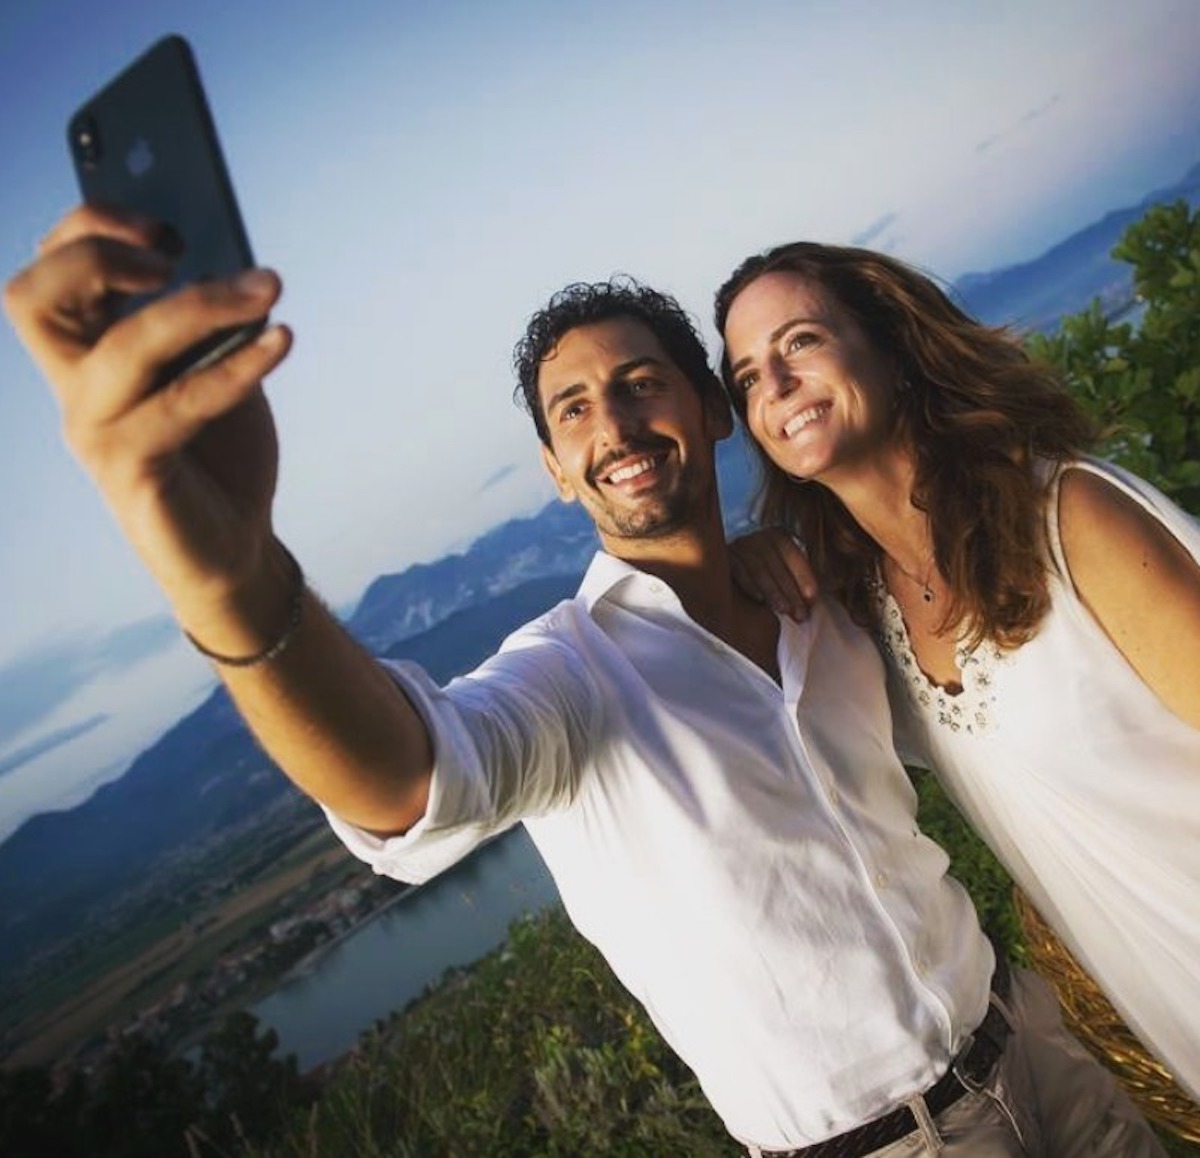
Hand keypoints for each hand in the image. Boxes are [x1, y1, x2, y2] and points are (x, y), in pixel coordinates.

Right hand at [4, 205, 292, 628]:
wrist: (238, 545)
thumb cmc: (222, 453)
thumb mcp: (216, 369)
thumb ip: (208, 324)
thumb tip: (228, 265)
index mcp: (86, 354)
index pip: (47, 274)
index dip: (87, 230)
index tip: (166, 230)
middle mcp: (75, 388)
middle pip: (35, 297)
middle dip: (98, 254)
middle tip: (176, 254)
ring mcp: (94, 430)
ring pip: (126, 346)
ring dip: (203, 305)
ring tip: (270, 288)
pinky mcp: (130, 468)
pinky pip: (182, 402)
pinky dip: (237, 364)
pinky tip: (281, 341)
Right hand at [729, 527, 817, 620]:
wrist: (729, 582)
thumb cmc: (771, 581)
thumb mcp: (788, 576)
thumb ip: (802, 582)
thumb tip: (820, 594)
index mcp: (778, 536)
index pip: (792, 553)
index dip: (803, 574)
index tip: (812, 596)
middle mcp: (756, 537)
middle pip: (775, 562)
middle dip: (790, 589)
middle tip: (800, 613)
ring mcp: (738, 547)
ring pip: (757, 568)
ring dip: (773, 591)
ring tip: (784, 610)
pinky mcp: (723, 559)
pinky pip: (737, 571)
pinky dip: (750, 585)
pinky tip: (760, 601)